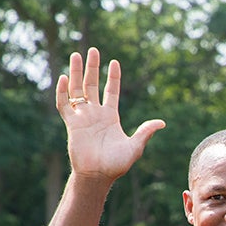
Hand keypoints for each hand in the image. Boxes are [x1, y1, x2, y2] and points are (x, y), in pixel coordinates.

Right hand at [56, 47, 164, 181]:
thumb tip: (162, 123)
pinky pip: (64, 105)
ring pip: (77, 90)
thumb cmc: (117, 164)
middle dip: (93, 68)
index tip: (114, 62)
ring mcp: (82, 117)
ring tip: (76, 55)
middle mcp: (95, 114)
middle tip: (93, 50)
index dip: (113, 77)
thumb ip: (145, 132)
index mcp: (111, 117)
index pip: (111, 91)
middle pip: (92, 85)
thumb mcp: (135, 146)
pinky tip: (64, 79)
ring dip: (76, 73)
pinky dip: (63, 92)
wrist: (99, 175)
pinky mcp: (72, 124)